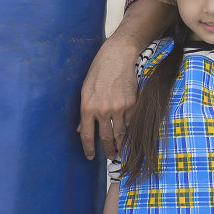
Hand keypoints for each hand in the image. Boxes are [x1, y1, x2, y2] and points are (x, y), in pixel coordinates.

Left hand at [79, 37, 139, 159]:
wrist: (117, 57)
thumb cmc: (98, 72)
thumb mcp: (85, 91)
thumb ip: (84, 112)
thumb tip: (81, 130)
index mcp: (88, 107)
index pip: (87, 136)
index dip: (88, 149)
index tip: (90, 157)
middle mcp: (103, 110)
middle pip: (106, 138)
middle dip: (109, 150)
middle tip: (111, 157)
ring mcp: (119, 108)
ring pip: (121, 133)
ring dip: (121, 144)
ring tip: (121, 151)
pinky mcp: (132, 104)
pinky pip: (130, 122)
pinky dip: (129, 130)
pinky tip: (129, 134)